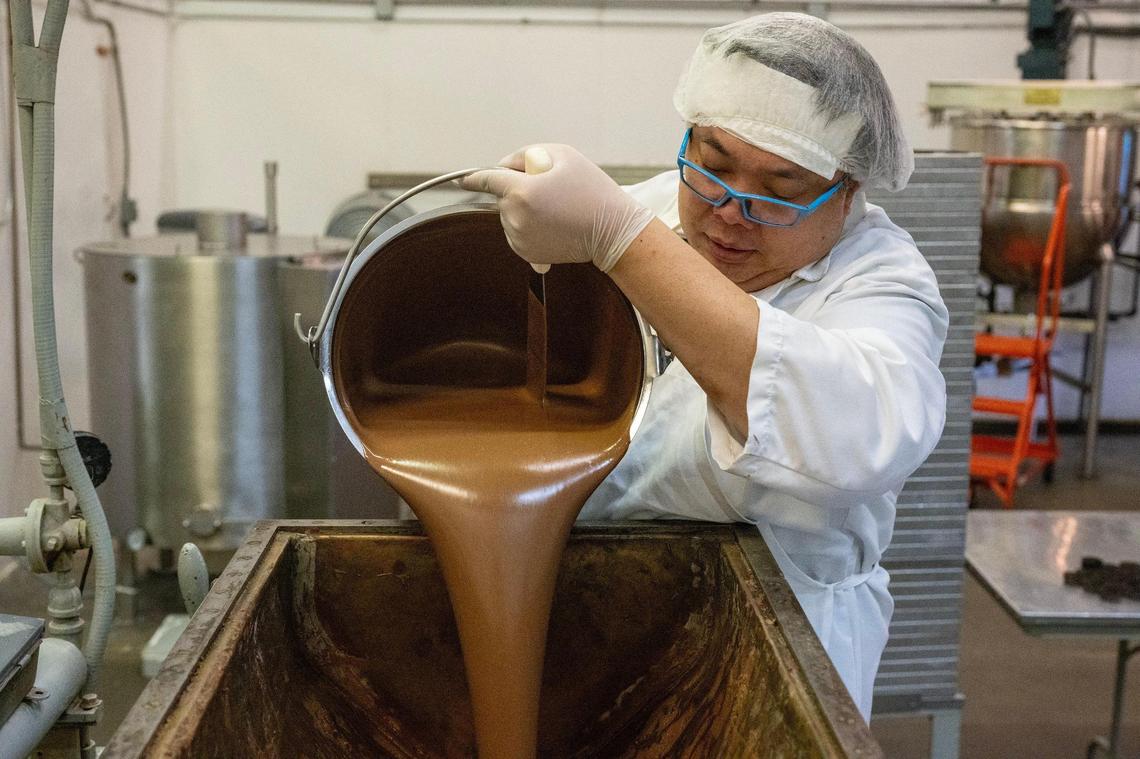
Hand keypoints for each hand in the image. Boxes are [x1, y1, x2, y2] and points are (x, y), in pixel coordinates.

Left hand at [459, 144, 654, 271]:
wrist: (613, 231)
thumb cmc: (591, 190)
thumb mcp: (563, 155)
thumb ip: (526, 155)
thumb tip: (504, 167)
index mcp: (521, 192)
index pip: (488, 180)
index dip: (473, 178)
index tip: (463, 179)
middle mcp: (516, 219)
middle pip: (503, 197)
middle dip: (519, 189)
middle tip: (552, 189)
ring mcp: (520, 239)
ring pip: (509, 216)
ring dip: (524, 209)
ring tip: (557, 209)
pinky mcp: (527, 254)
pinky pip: (518, 233)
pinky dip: (529, 226)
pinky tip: (554, 224)